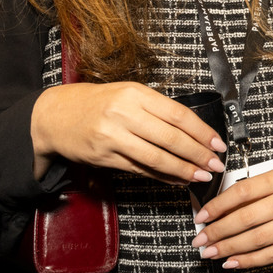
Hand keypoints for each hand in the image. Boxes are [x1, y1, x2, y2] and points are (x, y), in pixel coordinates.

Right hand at [30, 81, 226, 183]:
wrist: (54, 116)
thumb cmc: (96, 103)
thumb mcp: (127, 94)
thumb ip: (156, 109)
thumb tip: (193, 130)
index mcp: (135, 93)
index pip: (178, 114)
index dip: (201, 132)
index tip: (218, 143)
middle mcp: (124, 114)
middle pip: (171, 138)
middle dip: (198, 154)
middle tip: (216, 165)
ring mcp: (113, 137)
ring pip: (157, 158)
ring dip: (184, 170)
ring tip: (202, 176)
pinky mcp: (105, 157)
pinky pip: (141, 170)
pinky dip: (163, 176)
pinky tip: (178, 179)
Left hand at [190, 168, 272, 268]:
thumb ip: (253, 193)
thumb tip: (215, 212)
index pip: (243, 191)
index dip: (218, 205)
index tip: (202, 217)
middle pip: (247, 217)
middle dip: (218, 231)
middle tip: (200, 240)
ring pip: (256, 238)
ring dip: (229, 248)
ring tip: (211, 252)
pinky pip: (270, 254)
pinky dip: (247, 260)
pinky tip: (231, 261)